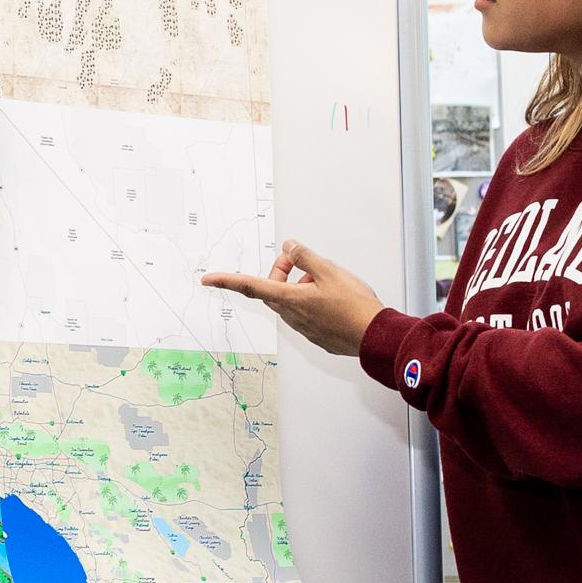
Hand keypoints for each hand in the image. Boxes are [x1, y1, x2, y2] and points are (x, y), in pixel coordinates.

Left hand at [202, 239, 385, 357]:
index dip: (227, 280)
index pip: (250, 286)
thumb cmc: (355, 306)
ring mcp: (303, 328)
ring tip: (324, 280)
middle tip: (298, 260)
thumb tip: (288, 246)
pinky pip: (304, 313)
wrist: (375, 336)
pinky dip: (311, 300)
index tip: (207, 279)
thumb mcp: (329, 270)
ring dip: (298, 286)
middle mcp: (291, 316)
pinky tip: (332, 297)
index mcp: (289, 299)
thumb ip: (305, 257)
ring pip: (289, 301)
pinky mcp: (316, 335)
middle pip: (272, 290)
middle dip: (280, 273)